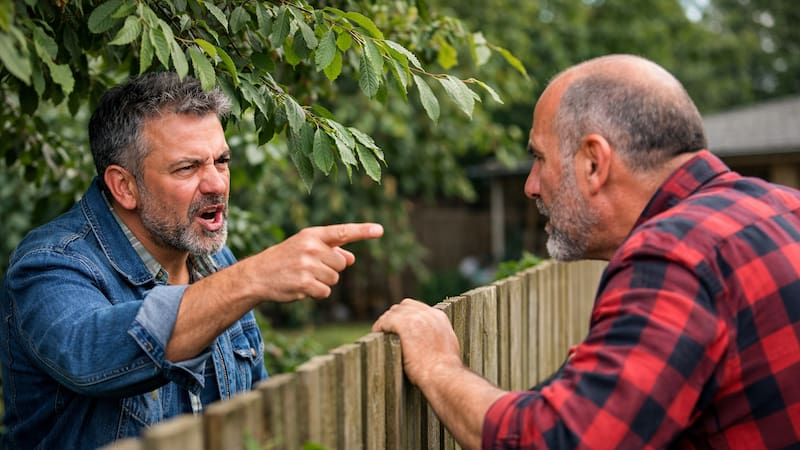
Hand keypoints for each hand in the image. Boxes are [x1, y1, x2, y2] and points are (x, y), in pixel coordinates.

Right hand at [246, 223, 382, 301]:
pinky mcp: (304, 283)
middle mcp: (311, 247)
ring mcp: (308, 265)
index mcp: (313, 235)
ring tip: (303, 276)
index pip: (343, 232)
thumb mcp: (306, 248)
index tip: (380, 230)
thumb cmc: (285, 259)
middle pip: (341, 263)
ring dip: (323, 282)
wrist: (257, 275)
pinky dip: (317, 293)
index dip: (363, 231)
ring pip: (334, 279)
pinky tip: (301, 287)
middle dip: (330, 269)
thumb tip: (351, 258)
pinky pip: (325, 292)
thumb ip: (331, 250)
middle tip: (309, 268)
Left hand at [372, 298, 462, 385]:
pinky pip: (385, 321)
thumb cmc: (444, 370)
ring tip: (381, 332)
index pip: (417, 308)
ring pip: (394, 312)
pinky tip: (377, 334)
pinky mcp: (404, 325)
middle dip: (395, 317)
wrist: (443, 375)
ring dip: (387, 322)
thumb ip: (436, 337)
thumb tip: (427, 341)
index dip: (406, 316)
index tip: (399, 326)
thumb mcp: (447, 346)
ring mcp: (416, 318)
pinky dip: (379, 327)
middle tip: (388, 329)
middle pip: (404, 307)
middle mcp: (428, 313)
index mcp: (439, 317)